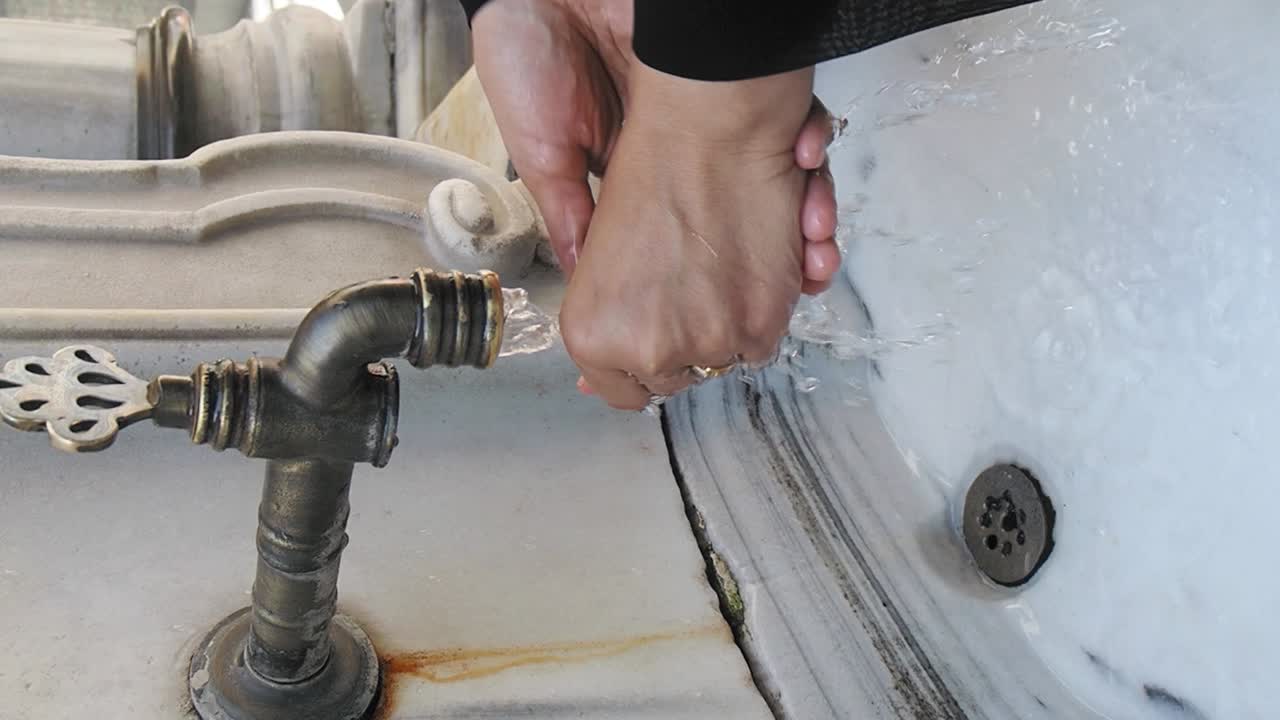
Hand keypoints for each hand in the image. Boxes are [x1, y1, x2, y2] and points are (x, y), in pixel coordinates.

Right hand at [470, 0, 839, 289]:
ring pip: (786, 184)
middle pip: (755, 223)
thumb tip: (588, 277)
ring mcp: (717, 122)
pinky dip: (813, 142)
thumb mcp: (542, 152)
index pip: (694, 246)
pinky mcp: (742, 80)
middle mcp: (685, 156)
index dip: (728, 280)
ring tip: (816, 231)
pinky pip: (798, 121)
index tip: (747, 317)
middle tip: (809, 272)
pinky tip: (807, 151)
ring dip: (811, 213)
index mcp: (638, 183)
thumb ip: (573, 213)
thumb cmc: (530, 57)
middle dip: (787, 254)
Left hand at [560, 64, 815, 408]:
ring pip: (723, 358)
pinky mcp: (759, 330)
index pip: (623, 390)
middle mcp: (647, 352)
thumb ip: (599, 321)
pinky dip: (764, 309)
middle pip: (677, 376)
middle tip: (691, 279)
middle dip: (685, 337)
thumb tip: (593, 387)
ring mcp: (705, 346)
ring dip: (729, 320)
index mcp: (591, 336)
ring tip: (722, 260)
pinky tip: (752, 261)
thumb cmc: (651, 172)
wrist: (708, 127)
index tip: (657, 330)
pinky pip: (762, 344)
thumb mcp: (598, 256)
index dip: (643, 353)